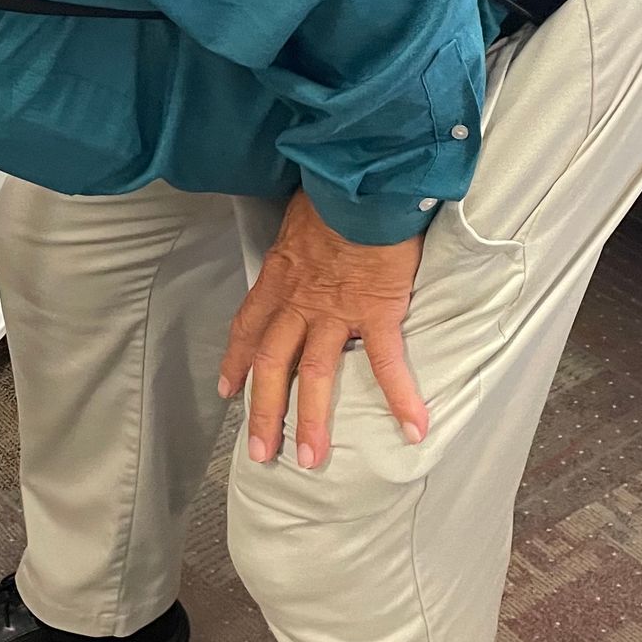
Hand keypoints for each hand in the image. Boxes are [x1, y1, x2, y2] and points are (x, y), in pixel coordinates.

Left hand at [219, 189, 428, 468]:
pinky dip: (400, 397)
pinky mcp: (376, 312)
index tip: (228, 391)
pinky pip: (385, 363)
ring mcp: (335, 311)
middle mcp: (297, 302)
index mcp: (278, 279)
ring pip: (315, 374)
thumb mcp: (299, 214)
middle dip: (264, 412)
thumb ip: (298, 238)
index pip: (248, 328)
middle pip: (271, 365)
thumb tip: (303, 234)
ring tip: (312, 459)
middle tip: (261, 453)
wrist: (361, 181)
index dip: (235, 362)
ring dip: (312, 421)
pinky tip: (413, 428)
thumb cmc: (333, 190)